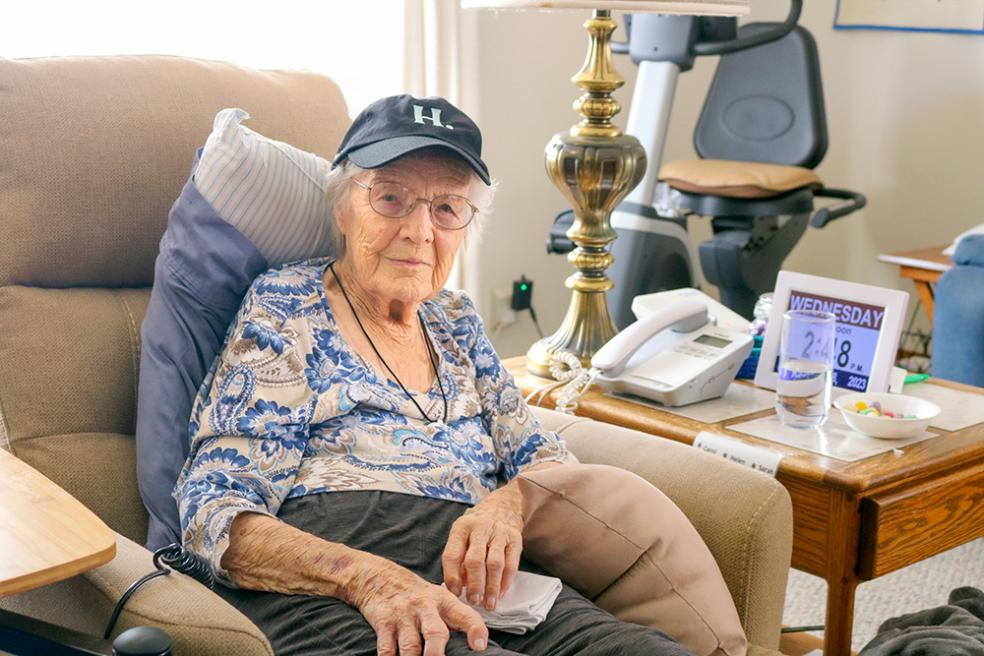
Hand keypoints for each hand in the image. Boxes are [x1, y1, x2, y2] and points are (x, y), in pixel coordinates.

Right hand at [346, 554, 488, 655]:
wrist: (378, 577)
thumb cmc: (416, 595)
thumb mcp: (438, 598)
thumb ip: (455, 618)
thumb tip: (476, 644)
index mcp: (444, 601)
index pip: (464, 614)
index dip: (475, 629)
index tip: (480, 646)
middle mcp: (425, 607)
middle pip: (435, 633)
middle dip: (437, 654)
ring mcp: (403, 615)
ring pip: (410, 646)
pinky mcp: (383, 622)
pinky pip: (386, 648)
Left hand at [441, 484, 523, 610]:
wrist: (503, 505)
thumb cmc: (477, 526)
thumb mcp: (462, 535)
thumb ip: (459, 558)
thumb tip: (458, 586)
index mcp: (461, 527)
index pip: (452, 554)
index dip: (452, 577)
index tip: (454, 593)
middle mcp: (480, 527)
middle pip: (475, 560)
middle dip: (474, 584)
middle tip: (473, 601)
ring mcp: (499, 532)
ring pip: (495, 563)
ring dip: (491, 587)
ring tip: (489, 603)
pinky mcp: (515, 538)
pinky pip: (512, 563)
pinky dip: (506, 581)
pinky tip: (501, 593)